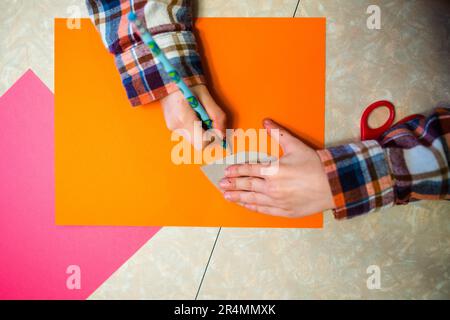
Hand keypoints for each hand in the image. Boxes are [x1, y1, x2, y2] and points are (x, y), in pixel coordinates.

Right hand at [160, 84, 225, 148]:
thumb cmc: (189, 85)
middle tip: (209, 120)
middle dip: (208, 134)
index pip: (202, 143)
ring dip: (201, 131)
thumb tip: (223, 134)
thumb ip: (217, 116)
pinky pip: (188, 134)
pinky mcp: (171, 127)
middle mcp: (177, 126)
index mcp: (185, 118)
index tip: (216, 129)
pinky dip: (194, 128)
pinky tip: (193, 116)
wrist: (169, 80)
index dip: (213, 138)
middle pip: (199, 143)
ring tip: (199, 115)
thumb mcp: (207, 97)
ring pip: (194, 139)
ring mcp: (173, 128)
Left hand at [219, 119, 334, 217]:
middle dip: (232, 184)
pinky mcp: (284, 211)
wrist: (332, 185)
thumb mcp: (296, 146)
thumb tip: (266, 121)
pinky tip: (245, 204)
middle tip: (221, 184)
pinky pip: (264, 210)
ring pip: (252, 199)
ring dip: (238, 197)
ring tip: (227, 196)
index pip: (249, 170)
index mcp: (273, 170)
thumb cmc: (315, 165)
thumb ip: (279, 133)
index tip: (227, 171)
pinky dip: (252, 207)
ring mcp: (277, 201)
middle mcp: (272, 187)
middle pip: (247, 185)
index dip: (236, 170)